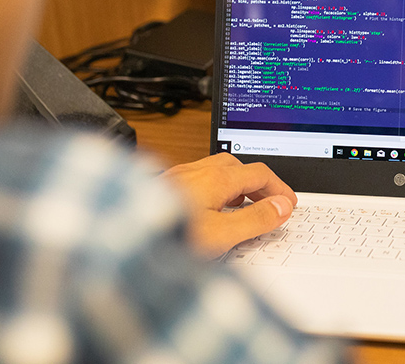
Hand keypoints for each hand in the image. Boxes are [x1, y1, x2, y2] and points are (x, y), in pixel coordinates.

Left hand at [161, 153, 297, 258]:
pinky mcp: (159, 188)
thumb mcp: (221, 235)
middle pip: (237, 167)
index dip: (279, 188)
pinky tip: (205, 211)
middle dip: (257, 184)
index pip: (259, 173)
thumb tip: (281, 207)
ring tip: (240, 208)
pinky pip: (195, 181)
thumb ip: (255, 220)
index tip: (289, 204)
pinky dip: (212, 191)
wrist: (116, 238)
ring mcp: (175, 177)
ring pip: (214, 171)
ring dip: (234, 186)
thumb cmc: (163, 236)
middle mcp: (195, 171)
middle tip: (269, 204)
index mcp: (215, 178)